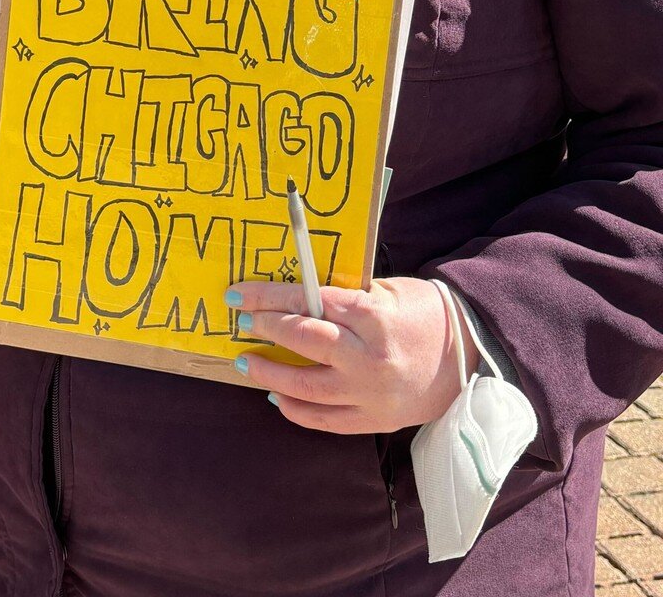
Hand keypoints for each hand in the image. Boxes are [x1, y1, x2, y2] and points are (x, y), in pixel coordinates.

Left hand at [228, 276, 480, 433]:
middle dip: (265, 329)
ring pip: (306, 388)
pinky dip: (296, 410)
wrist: (472, 356)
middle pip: (303, 342)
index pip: (308, 301)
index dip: (268, 297)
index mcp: (373, 317)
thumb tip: (294, 294)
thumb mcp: (385, 289)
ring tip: (245, 362)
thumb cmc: (424, 313)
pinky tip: (276, 398)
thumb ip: (342, 294)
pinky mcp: (376, 421)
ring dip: (269, 375)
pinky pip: (326, 421)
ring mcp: (371, 394)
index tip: (238, 295)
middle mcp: (369, 358)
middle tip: (240, 321)